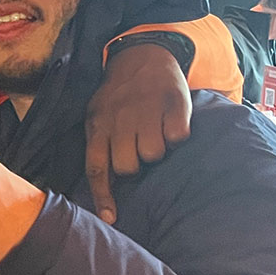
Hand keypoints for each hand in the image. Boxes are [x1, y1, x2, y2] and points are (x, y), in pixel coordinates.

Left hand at [86, 42, 190, 223]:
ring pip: (155, 154)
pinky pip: (178, 136)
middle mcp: (120, 119)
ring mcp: (147, 110)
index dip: (103, 196)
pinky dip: (178, 134)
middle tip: (139, 148)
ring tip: (155, 133)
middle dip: (135, 165)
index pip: (97, 167)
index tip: (111, 219)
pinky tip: (171, 123)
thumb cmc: (117, 96)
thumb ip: (98, 146)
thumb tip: (104, 186)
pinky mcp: (173, 103)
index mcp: (98, 125)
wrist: (142, 54)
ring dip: (158, 150)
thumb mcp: (97, 116)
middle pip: (129, 167)